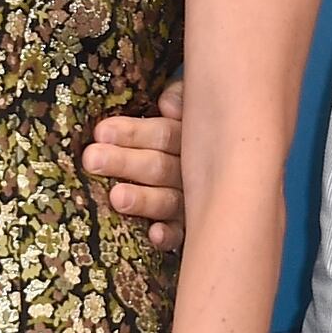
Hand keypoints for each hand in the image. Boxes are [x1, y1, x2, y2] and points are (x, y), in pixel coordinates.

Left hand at [87, 82, 188, 252]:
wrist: (239, 166)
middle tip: (93, 159)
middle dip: (124, 162)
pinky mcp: (189, 229)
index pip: (162, 135)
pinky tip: (153, 235)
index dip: (133, 133)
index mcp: (189, 139)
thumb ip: (181, 97)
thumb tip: (167, 105)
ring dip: (143, 199)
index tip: (101, 132)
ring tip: (116, 197)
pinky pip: (181, 235)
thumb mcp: (192, 104)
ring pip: (167, 201)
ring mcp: (193, 202)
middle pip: (158, 167)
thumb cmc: (192, 130)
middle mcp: (192, 171)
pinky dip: (168, 235)